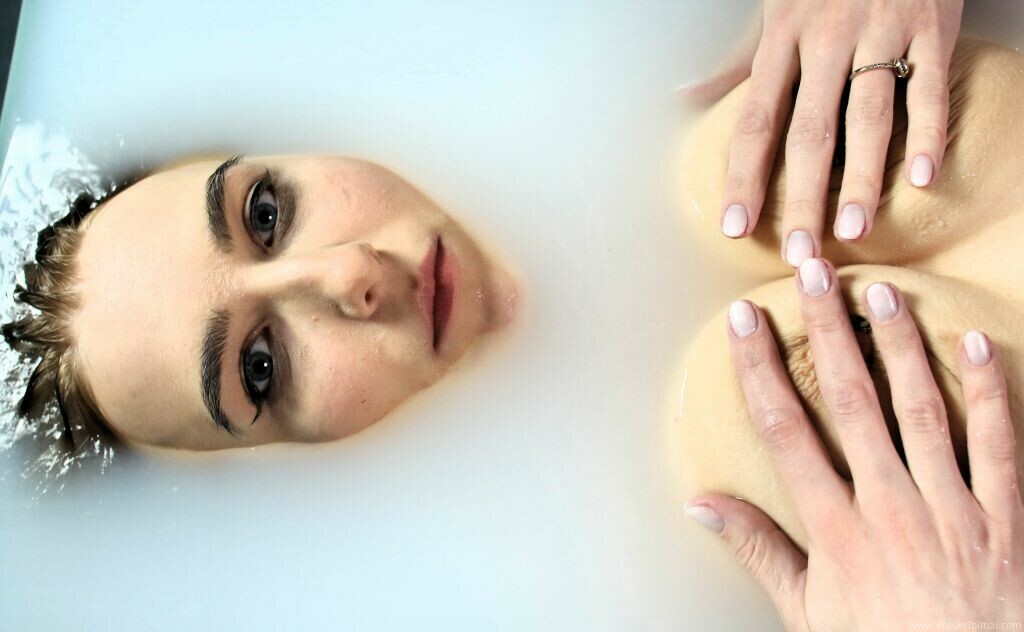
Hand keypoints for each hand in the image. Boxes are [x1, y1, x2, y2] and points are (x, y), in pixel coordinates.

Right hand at [685, 258, 1022, 630]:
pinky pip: (998, 440)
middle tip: (815, 274)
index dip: (759, 368)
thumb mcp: (805, 612)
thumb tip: (703, 503)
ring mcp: (950, 506)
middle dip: (827, 332)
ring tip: (880, 292)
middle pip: (850, 401)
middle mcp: (889, 505)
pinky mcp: (1005, 514)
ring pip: (921, 408)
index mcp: (835, 528)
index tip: (745, 320)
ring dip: (898, 345)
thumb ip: (757, 550)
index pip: (785, 429)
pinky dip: (987, 388)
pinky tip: (973, 341)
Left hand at [700, 0, 961, 264]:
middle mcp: (826, 40)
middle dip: (802, 196)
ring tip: (853, 230)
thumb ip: (736, 63)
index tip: (735, 227)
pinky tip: (923, 179)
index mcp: (782, 41)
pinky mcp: (932, 28)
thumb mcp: (774, 15)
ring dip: (861, 178)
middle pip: (810, 131)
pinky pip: (930, 88)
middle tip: (799, 250)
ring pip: (869, 116)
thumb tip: (686, 97)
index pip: (756, 122)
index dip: (744, 177)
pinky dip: (929, 134)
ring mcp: (881, 32)